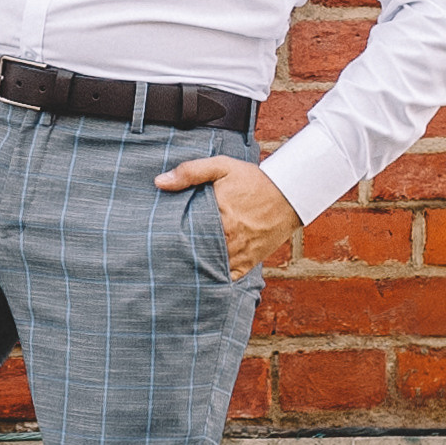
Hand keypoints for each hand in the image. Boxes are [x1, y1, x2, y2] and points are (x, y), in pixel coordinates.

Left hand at [154, 154, 301, 275]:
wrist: (290, 194)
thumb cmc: (254, 180)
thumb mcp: (222, 166)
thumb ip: (190, 172)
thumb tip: (159, 182)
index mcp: (218, 218)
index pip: (184, 234)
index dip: (168, 237)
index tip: (155, 237)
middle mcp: (229, 240)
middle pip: (195, 254)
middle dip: (178, 255)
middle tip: (158, 256)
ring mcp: (239, 254)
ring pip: (210, 269)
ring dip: (194, 268)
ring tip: (174, 267)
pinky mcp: (249, 262)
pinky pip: (228, 277)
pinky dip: (214, 278)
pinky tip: (200, 276)